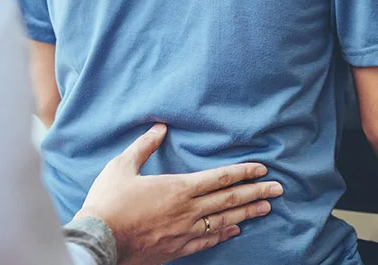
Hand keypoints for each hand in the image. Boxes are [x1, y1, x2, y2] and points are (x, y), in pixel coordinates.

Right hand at [74, 124, 282, 264]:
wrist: (99, 240)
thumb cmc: (109, 201)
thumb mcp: (122, 165)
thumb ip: (144, 146)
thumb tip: (160, 127)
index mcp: (178, 188)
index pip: (219, 178)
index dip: (243, 172)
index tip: (262, 168)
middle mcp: (188, 211)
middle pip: (229, 200)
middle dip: (256, 192)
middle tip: (278, 189)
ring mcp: (185, 232)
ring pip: (224, 221)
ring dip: (247, 213)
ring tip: (266, 208)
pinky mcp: (177, 249)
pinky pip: (208, 242)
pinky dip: (224, 234)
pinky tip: (235, 231)